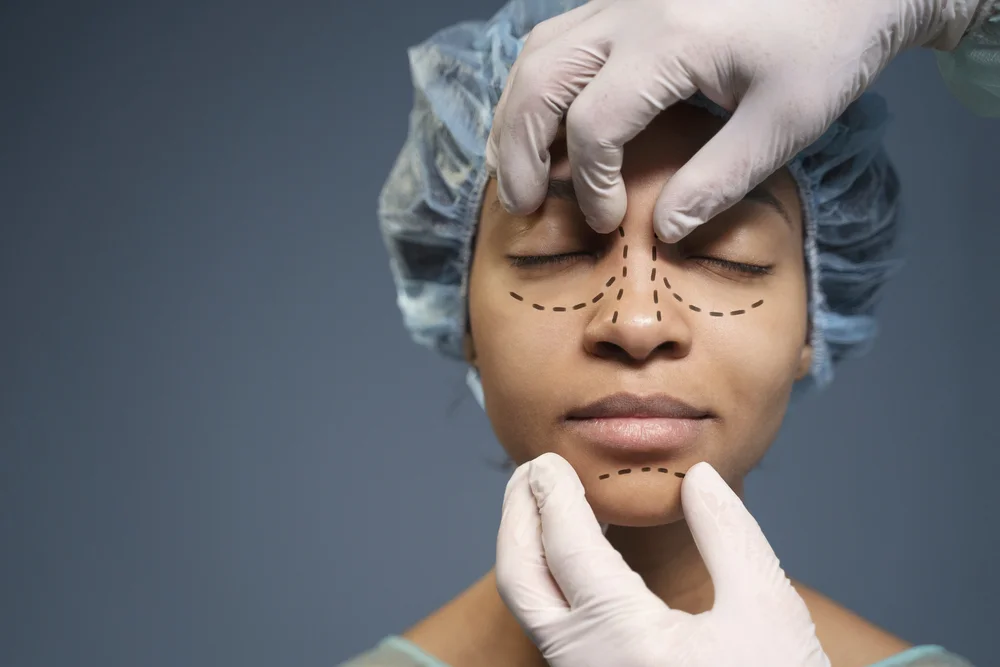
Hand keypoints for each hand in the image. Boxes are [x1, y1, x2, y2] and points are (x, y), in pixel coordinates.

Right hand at [485, 0, 981, 240]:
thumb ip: (718, 181)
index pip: (593, 124)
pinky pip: (557, 36)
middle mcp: (630, 9)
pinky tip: (546, 120)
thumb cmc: (830, 44)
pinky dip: (538, 85)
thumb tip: (661, 231)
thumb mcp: (785, 123)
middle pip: (541, 82)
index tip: (607, 222)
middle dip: (520, 152)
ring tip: (518, 169)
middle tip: (521, 206)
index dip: (589, 185)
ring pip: (537, 52)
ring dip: (517, 115)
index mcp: (669, 41)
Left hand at [496, 452, 829, 666]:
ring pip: (529, 609)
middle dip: (517, 518)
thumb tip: (699, 476)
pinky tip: (573, 554)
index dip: (554, 495)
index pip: (567, 548)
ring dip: (526, 548)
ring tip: (544, 503)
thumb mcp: (767, 610)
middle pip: (519, 581)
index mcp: (626, 640)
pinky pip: (551, 628)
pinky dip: (547, 579)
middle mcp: (588, 666)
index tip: (548, 461)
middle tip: (531, 473)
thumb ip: (729, 534)